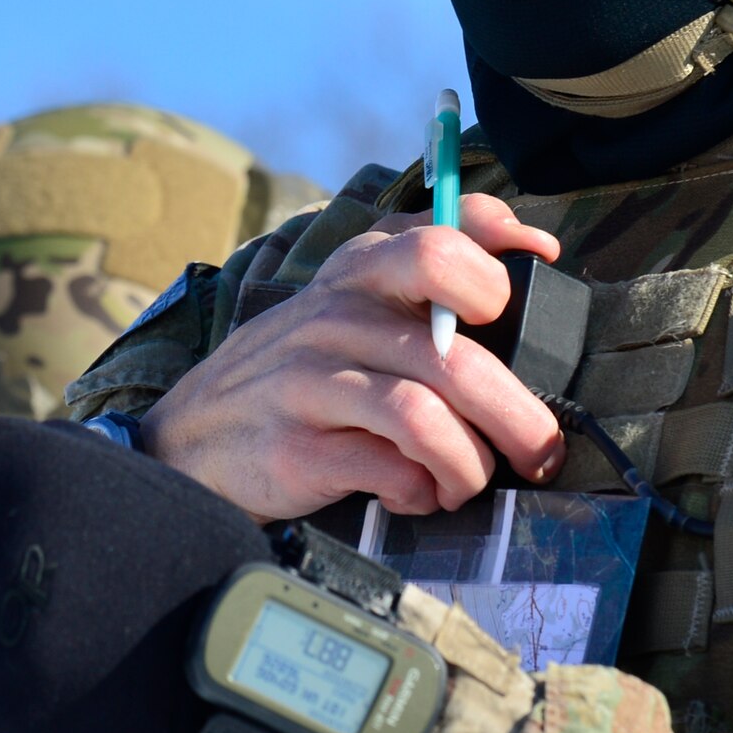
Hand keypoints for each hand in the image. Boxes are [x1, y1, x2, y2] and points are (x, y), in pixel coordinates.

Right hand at [140, 194, 565, 522]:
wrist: (191, 436)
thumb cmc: (302, 367)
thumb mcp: (351, 300)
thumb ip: (428, 271)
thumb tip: (532, 246)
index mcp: (359, 269)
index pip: (439, 240)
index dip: (497, 265)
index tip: (526, 292)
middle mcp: (336, 316)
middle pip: (453, 353)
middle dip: (517, 412)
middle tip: (541, 448)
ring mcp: (311, 381)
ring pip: (425, 416)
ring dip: (470, 462)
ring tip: (469, 480)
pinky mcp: (297, 448)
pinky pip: (389, 470)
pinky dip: (422, 491)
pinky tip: (418, 493)